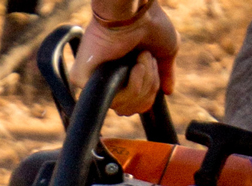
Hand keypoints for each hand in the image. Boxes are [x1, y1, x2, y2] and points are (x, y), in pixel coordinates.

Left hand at [69, 0, 177, 116]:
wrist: (136, 12)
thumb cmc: (150, 23)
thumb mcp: (165, 52)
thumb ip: (165, 73)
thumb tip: (168, 91)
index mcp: (123, 72)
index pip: (136, 104)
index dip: (149, 94)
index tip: (154, 71)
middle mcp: (108, 78)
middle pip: (133, 109)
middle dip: (149, 87)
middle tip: (146, 59)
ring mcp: (95, 80)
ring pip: (125, 107)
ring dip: (143, 83)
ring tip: (141, 58)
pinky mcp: (83, 80)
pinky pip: (114, 102)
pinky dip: (131, 87)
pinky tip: (134, 68)